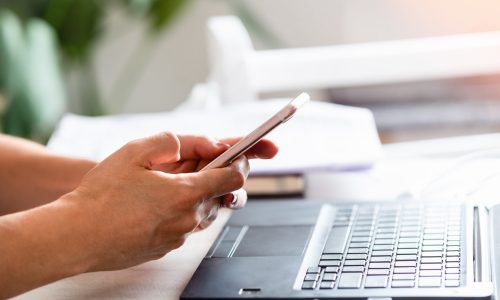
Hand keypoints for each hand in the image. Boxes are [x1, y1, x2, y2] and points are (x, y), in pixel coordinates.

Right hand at [59, 132, 250, 270]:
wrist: (77, 236)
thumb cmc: (102, 196)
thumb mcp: (135, 152)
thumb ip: (174, 142)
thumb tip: (205, 143)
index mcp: (186, 192)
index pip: (234, 178)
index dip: (241, 162)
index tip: (240, 154)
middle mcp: (189, 218)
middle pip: (223, 196)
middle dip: (218, 177)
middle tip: (200, 163)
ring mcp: (179, 237)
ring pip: (205, 212)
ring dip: (200, 195)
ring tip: (173, 182)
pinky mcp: (167, 248)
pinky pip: (186, 226)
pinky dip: (183, 211)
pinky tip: (158, 203)